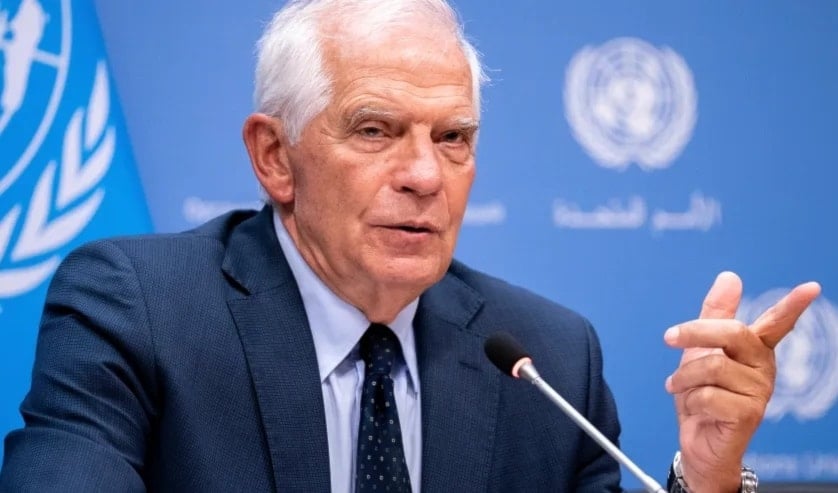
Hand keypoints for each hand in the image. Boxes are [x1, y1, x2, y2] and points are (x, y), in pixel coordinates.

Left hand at [664, 271, 820, 491]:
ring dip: (684, 378)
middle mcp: (763, 368)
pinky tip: (697, 410)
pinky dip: (691, 401)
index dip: (793, 305)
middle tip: (669, 337)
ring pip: (712, 366)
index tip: (811, 287)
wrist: (696, 442)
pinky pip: (708, 395)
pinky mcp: (748, 414)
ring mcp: (759, 392)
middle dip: (694, 332)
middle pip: (731, 333)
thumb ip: (714, 314)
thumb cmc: (702, 395)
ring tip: (681, 389)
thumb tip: (730, 277)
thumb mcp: (700, 350)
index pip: (777, 323)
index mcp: (754, 350)